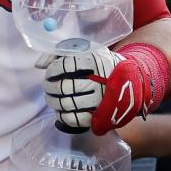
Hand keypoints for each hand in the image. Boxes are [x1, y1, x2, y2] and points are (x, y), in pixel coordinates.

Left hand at [41, 43, 167, 134]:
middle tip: (47, 86)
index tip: (48, 73)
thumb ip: (61, 53)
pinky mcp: (101, 116)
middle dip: (50, 87)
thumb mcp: (87, 51)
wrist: (131, 81)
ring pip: (68, 103)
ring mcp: (101, 100)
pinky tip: (60, 110)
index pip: (66, 66)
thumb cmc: (102, 64)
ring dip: (53, 101)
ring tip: (51, 98)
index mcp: (96, 61)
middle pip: (65, 86)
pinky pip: (76, 119)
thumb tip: (39, 64)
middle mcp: (99, 81)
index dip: (52, 70)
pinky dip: (63, 116)